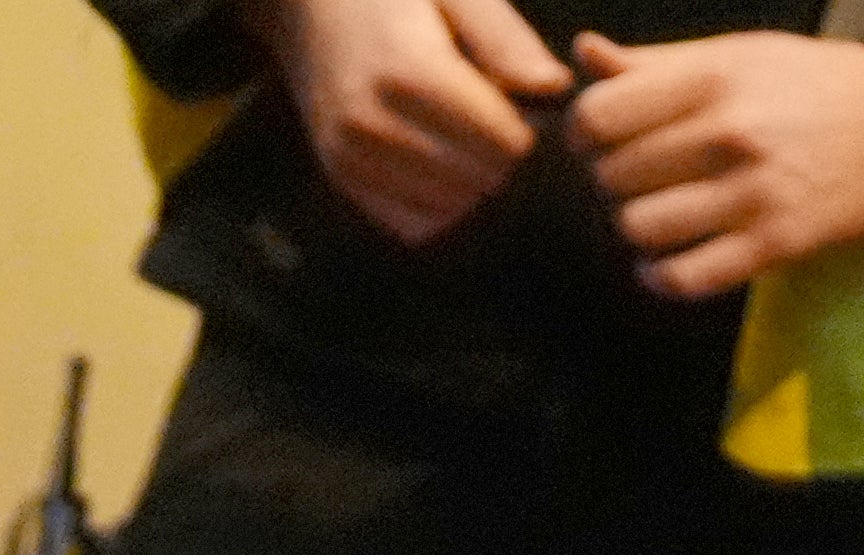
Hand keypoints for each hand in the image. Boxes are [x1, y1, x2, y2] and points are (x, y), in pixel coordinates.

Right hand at [244, 0, 572, 246]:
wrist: (309, 9)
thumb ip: (504, 39)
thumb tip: (554, 88)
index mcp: (409, 73)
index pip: (502, 141)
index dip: (525, 125)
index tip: (513, 100)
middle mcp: (372, 124)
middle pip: (481, 176)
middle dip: (500, 152)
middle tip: (489, 116)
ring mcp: (349, 157)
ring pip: (452, 205)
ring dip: (471, 179)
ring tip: (460, 136)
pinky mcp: (340, 178)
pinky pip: (416, 224)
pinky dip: (439, 204)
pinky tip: (437, 166)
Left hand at [566, 28, 863, 297]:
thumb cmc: (800, 86)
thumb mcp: (735, 54)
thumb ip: (655, 63)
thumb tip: (585, 52)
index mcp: (714, 79)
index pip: (600, 115)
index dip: (584, 132)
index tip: (596, 139)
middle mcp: (730, 134)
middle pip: (613, 176)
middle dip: (613, 180)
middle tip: (639, 177)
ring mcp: (752, 192)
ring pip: (639, 228)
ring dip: (637, 228)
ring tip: (658, 214)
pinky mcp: (773, 243)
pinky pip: (684, 277)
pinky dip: (660, 277)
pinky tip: (663, 262)